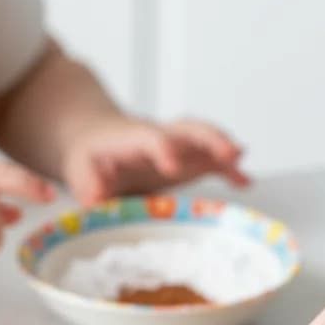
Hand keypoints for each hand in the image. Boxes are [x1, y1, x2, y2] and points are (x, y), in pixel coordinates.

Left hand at [63, 117, 249, 204]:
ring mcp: (176, 146)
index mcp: (131, 138)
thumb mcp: (79, 169)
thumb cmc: (88, 157)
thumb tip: (96, 196)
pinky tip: (246, 182)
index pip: (150, 138)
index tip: (172, 166)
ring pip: (203, 138)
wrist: (96, 139)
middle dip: (208, 139)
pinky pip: (210, 160)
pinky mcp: (186, 159)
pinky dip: (229, 170)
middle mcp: (159, 136)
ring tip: (241, 161)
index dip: (163, 149)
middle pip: (187, 129)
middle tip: (227, 152)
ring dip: (223, 148)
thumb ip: (88, 182)